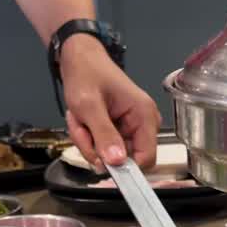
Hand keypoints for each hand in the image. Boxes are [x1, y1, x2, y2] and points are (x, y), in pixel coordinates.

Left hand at [59, 36, 161, 169]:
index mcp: (144, 115)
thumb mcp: (89, 105)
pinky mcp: (120, 130)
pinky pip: (104, 147)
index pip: (147, 159)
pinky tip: (84, 121)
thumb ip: (104, 134)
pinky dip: (88, 138)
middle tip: (82, 128)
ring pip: (110, 155)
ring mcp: (131, 127)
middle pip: (124, 159)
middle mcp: (144, 123)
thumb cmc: (86, 74)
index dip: (124, 168)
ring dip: (89, 142)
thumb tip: (118, 162)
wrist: (79, 59)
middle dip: (97, 148)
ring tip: (81, 120)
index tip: (100, 161)